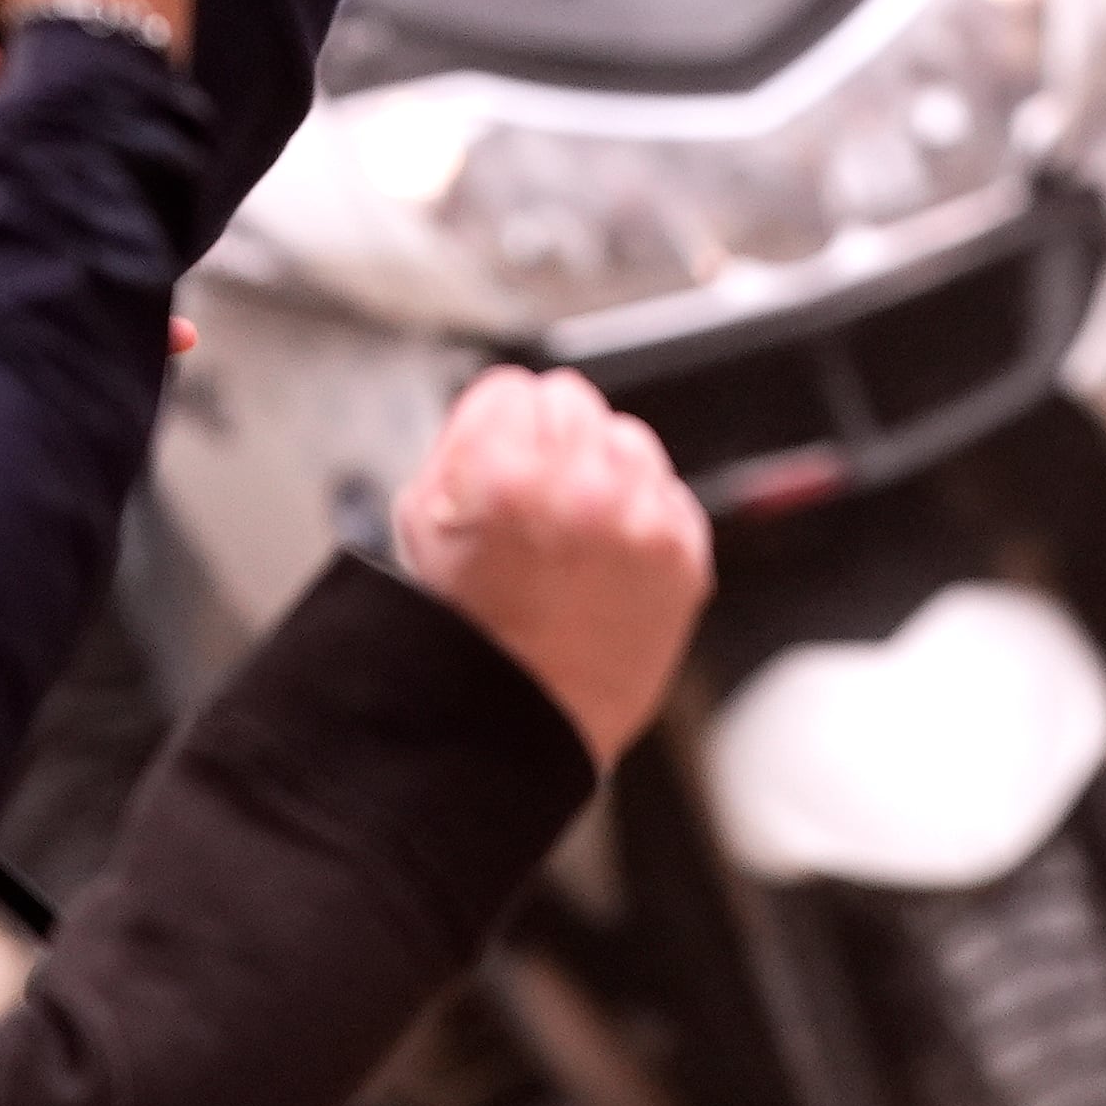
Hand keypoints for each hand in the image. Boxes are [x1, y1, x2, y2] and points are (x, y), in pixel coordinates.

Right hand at [392, 367, 714, 764]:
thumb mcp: (421, 522)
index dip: (497, 425)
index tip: (497, 455)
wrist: (525, 718)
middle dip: (550, 441)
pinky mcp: (684, 551)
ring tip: (571, 536)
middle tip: (533, 500)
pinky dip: (642, 516)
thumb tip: (501, 403)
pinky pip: (667, 493)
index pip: (513, 387)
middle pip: (572, 401)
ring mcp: (640, 518)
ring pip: (627, 439)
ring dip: (602, 471)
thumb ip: (463, 443)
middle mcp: (581, 486)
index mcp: (505, 473)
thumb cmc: (470, 634)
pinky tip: (607, 561)